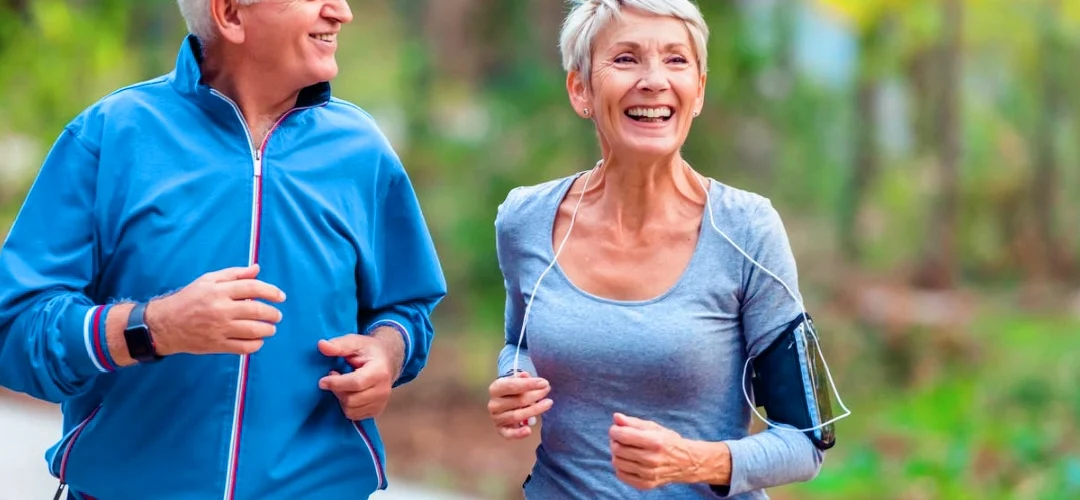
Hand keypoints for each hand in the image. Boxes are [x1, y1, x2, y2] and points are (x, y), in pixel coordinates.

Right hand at [147, 264, 284, 355]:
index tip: (281, 297)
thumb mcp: (208, 280)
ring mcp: (219, 329)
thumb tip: (257, 269)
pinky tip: (258, 340)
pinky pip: (244, 347)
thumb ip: (234, 274)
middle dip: (273, 314)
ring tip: (270, 328)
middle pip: (257, 311)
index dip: (271, 291)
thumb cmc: (189, 299)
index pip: (253, 288)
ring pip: (254, 331)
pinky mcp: (217, 345)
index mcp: (219, 291)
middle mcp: (221, 309)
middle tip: (277, 315)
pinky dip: (256, 345)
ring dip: (268, 329)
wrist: (166, 324)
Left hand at [317, 332, 402, 420]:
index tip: (322, 381)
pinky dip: (346, 406)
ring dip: (341, 399)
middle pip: (351, 400)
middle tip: (334, 376)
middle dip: (337, 390)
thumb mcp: (355, 342)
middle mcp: (384, 390)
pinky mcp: (377, 411)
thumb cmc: (369, 351)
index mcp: (380, 371)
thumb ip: (339, 345)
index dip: (337, 384)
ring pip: (351, 410)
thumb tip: (321, 345)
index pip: (356, 383)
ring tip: (342, 385)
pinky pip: (354, 416)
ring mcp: (381, 403)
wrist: (387, 360)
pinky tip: (348, 393)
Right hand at [487, 371, 552, 439]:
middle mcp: (494, 404)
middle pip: (518, 401)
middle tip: (547, 390)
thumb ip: (522, 379)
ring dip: (535, 410)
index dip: (529, 384)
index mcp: (495, 388)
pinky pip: (509, 434)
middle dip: (536, 395)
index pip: (512, 385)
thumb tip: (526, 375)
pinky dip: (518, 433)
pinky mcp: (501, 430)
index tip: (544, 383)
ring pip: (517, 416)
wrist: (503, 402)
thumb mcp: (516, 381)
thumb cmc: (512, 391)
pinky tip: (528, 430)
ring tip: (548, 403)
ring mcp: (497, 418)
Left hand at [609, 413, 701, 489]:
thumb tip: (616, 417)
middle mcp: (652, 459)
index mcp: (655, 442)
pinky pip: (621, 475)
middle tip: (621, 439)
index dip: (614, 430)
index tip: (616, 429)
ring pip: (617, 462)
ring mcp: (649, 474)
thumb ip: (633, 422)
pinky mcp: (645, 484)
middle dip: (615, 441)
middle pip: (617, 449)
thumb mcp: (654, 427)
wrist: (686, 463)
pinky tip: (629, 461)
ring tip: (625, 449)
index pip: (623, 436)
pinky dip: (621, 467)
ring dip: (617, 454)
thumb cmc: (667, 441)